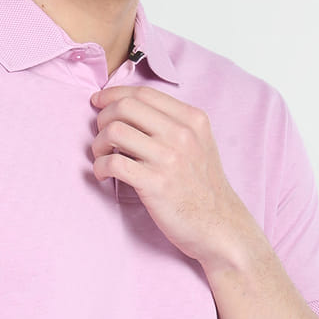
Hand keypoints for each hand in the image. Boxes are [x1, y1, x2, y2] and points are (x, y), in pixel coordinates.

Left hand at [90, 85, 252, 266]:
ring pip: (115, 131)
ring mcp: (169, 159)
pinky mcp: (156, 184)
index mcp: (192, 120)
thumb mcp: (200, 144)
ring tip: (102, 158)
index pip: (143, 93)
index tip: (99, 102)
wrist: (220, 226)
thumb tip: (129, 108)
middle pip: (125, 107)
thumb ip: (174, 123)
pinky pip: (113, 163)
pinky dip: (100, 167)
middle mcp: (182, 134)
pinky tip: (104, 175)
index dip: (114, 94)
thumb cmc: (203, 188)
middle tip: (101, 137)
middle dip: (103, 118)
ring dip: (98, 144)